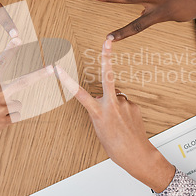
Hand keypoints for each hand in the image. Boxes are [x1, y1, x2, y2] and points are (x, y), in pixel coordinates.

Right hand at [0, 48, 53, 152]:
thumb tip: (0, 88)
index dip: (10, 51)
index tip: (18, 40)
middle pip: (22, 82)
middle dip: (38, 75)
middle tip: (51, 69)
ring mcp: (0, 109)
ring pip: (17, 104)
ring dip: (9, 109)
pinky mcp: (3, 122)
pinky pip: (15, 116)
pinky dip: (9, 119)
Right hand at [56, 38, 174, 191]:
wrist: (137, 154)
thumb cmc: (116, 147)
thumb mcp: (99, 129)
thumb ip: (100, 110)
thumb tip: (103, 99)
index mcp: (98, 113)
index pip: (79, 94)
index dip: (67, 81)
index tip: (58, 69)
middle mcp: (111, 105)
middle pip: (108, 76)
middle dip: (106, 57)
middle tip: (107, 41)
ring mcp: (124, 103)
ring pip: (115, 98)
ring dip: (115, 107)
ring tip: (118, 125)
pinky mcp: (133, 105)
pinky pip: (124, 104)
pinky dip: (123, 111)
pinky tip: (125, 123)